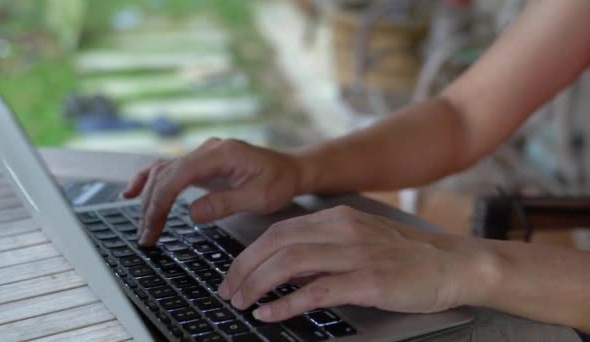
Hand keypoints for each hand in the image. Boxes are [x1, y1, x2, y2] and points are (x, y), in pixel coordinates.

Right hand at [123, 138, 304, 245]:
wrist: (291, 170)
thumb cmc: (279, 182)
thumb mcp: (259, 197)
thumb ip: (226, 203)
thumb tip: (192, 213)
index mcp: (221, 153)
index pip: (179, 174)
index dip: (161, 200)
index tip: (152, 225)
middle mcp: (207, 150)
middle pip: (166, 174)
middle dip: (151, 206)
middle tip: (145, 237)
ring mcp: (202, 155)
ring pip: (163, 172)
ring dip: (148, 198)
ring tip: (142, 227)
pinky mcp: (201, 164)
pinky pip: (168, 170)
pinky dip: (148, 181)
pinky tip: (130, 192)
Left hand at [218, 206, 497, 321]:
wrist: (453, 264)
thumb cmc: (407, 256)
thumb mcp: (360, 240)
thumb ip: (324, 248)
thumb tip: (286, 268)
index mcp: (337, 218)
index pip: (279, 230)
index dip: (249, 253)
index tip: (233, 273)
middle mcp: (342, 230)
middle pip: (277, 244)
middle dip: (244, 268)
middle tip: (228, 291)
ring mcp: (355, 254)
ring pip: (290, 262)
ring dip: (258, 284)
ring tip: (242, 303)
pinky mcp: (368, 281)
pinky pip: (317, 290)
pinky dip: (287, 302)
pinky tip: (270, 313)